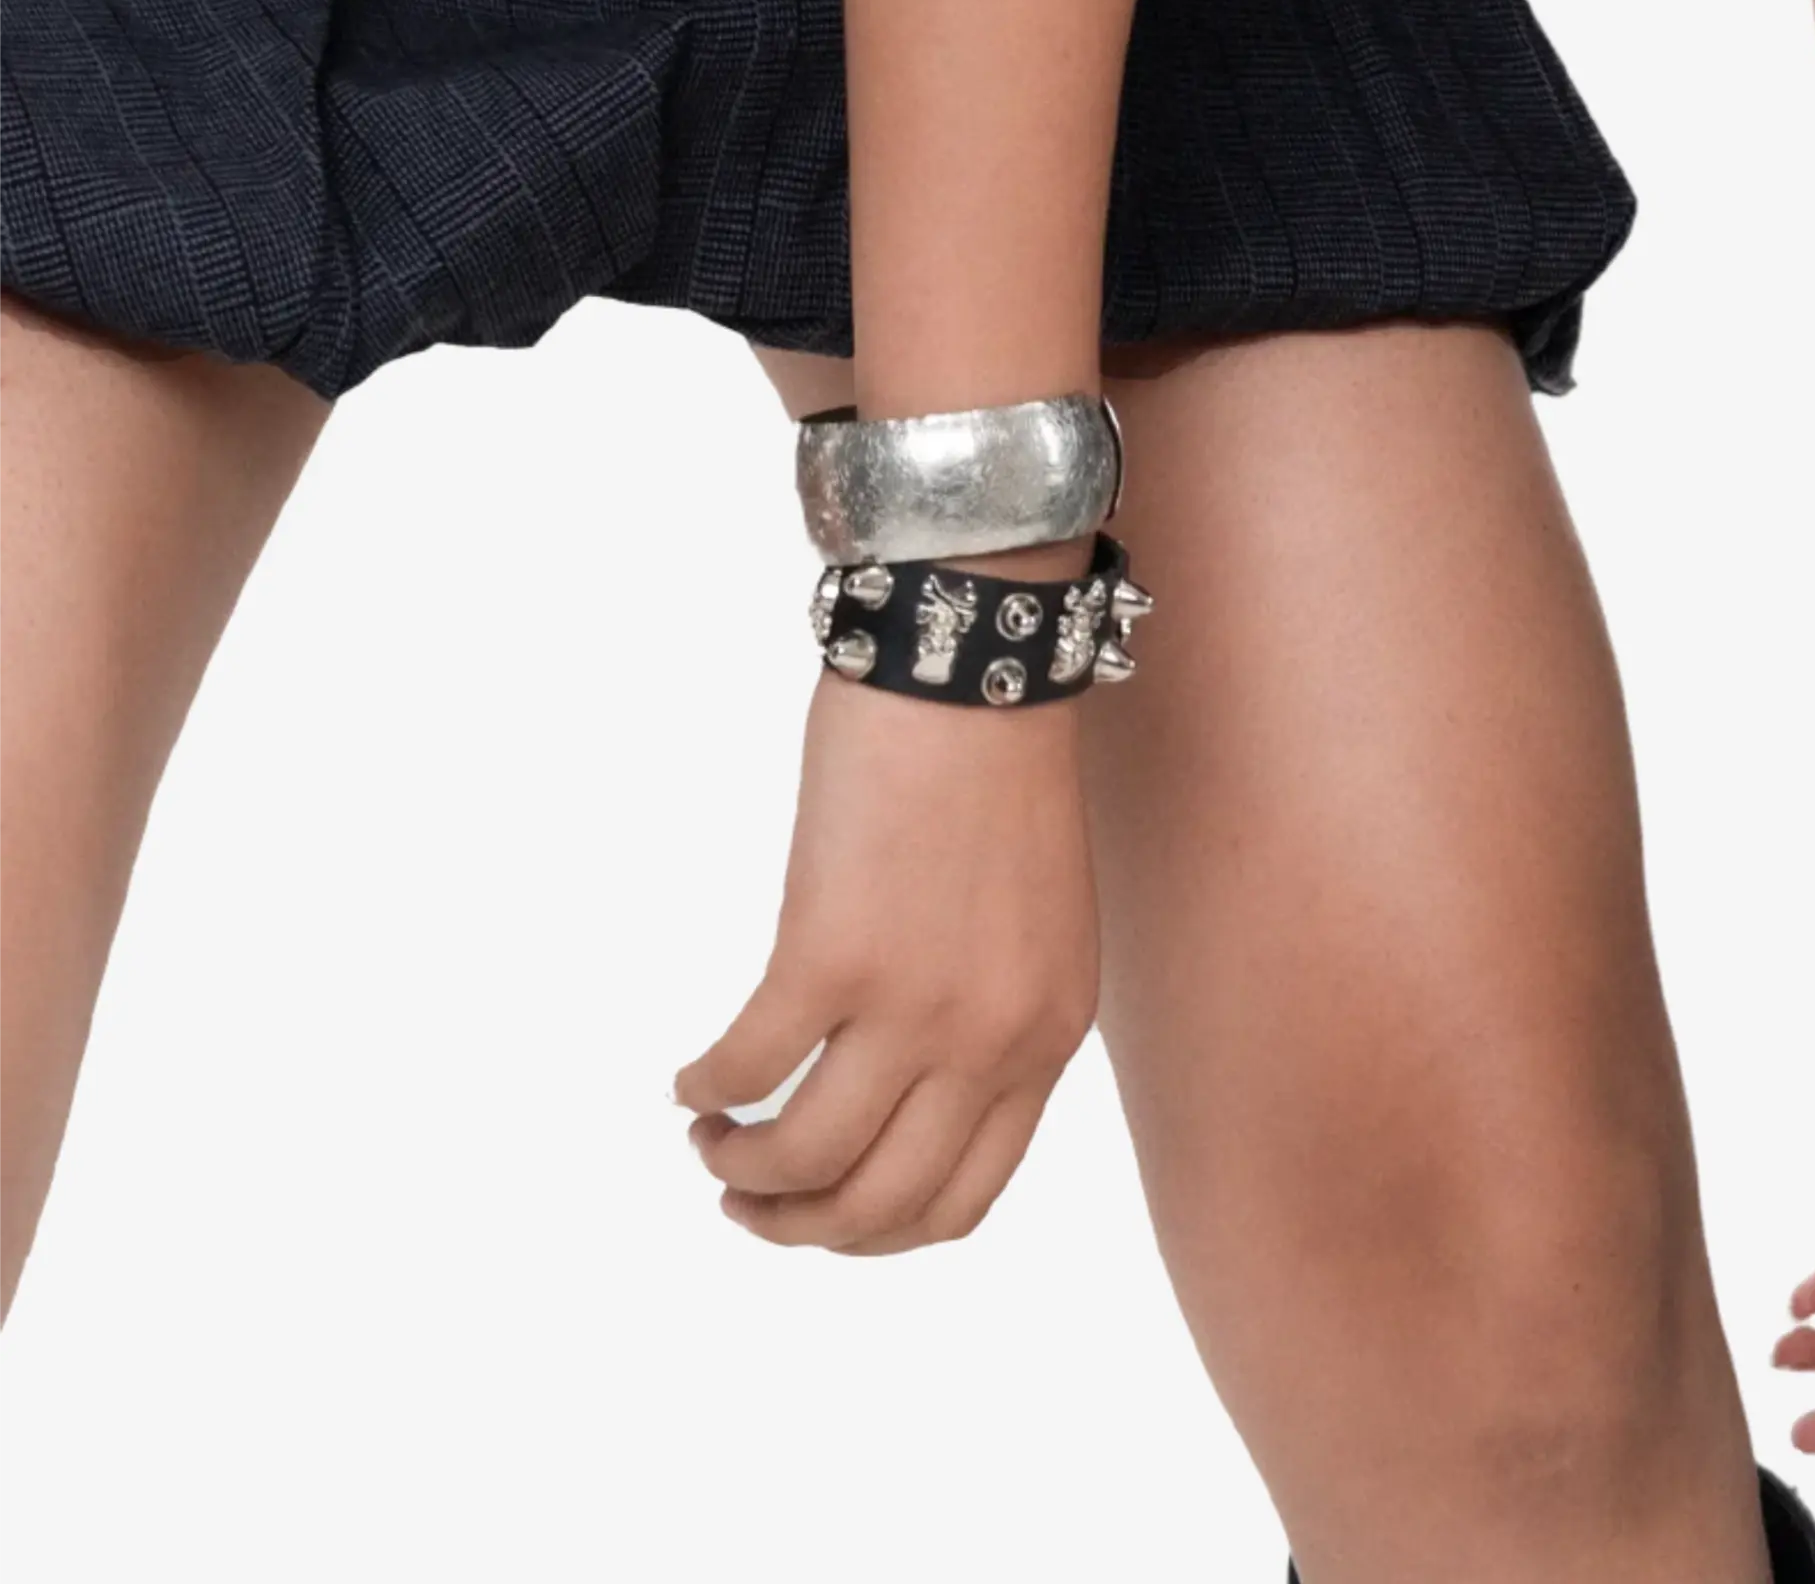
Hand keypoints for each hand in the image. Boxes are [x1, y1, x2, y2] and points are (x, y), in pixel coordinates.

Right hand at [675, 670, 1099, 1255]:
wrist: (970, 661)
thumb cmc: (995, 774)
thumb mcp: (1035, 925)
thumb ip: (995, 1018)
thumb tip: (911, 1104)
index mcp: (1045, 1036)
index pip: (958, 1202)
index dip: (873, 1233)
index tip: (821, 1215)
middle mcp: (989, 1038)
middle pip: (877, 1204)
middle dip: (797, 1225)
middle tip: (745, 1201)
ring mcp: (914, 1004)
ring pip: (807, 1160)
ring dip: (742, 1171)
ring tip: (711, 1141)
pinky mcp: (833, 953)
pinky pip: (749, 1067)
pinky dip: (707, 1089)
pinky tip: (689, 1080)